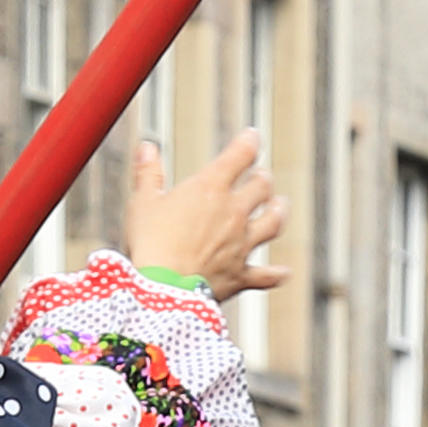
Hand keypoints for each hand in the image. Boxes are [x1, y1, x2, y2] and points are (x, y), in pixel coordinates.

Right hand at [131, 132, 287, 298]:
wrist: (163, 290)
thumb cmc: (150, 244)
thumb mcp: (142, 203)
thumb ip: (148, 173)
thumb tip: (147, 146)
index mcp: (210, 188)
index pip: (240, 155)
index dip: (249, 142)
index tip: (252, 136)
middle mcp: (233, 213)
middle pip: (261, 188)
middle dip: (262, 179)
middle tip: (261, 176)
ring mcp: (241, 244)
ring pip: (273, 223)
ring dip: (278, 212)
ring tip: (280, 205)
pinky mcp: (241, 275)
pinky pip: (265, 275)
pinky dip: (276, 274)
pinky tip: (284, 273)